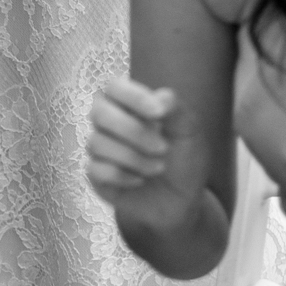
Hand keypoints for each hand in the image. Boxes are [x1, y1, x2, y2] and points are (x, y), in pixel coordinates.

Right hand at [85, 76, 206, 231]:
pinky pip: (96, 170)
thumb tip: (157, 98)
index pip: (114, 86)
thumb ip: (175, 107)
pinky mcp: (96, 175)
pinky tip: (140, 180)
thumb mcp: (189, 130)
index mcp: (127, 101)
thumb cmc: (183, 157)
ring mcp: (100, 147)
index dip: (133, 97)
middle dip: (134, 132)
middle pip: (99, 113)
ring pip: (97, 143)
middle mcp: (108, 120)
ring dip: (134, 158)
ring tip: (158, 167)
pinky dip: (122, 176)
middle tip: (162, 148)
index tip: (159, 113)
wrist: (181, 199)